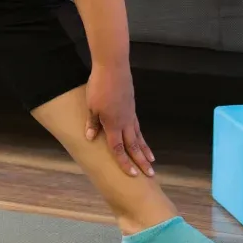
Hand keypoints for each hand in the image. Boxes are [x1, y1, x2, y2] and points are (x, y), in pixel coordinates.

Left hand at [84, 61, 155, 176]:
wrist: (113, 67)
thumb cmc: (99, 86)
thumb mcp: (91, 106)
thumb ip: (93, 123)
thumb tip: (90, 138)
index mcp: (113, 125)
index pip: (119, 149)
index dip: (125, 163)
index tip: (133, 174)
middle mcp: (125, 122)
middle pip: (134, 145)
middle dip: (141, 161)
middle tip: (150, 174)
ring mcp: (130, 113)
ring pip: (139, 135)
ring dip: (145, 149)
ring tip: (151, 160)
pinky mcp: (131, 105)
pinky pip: (137, 125)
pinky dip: (141, 135)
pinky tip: (141, 137)